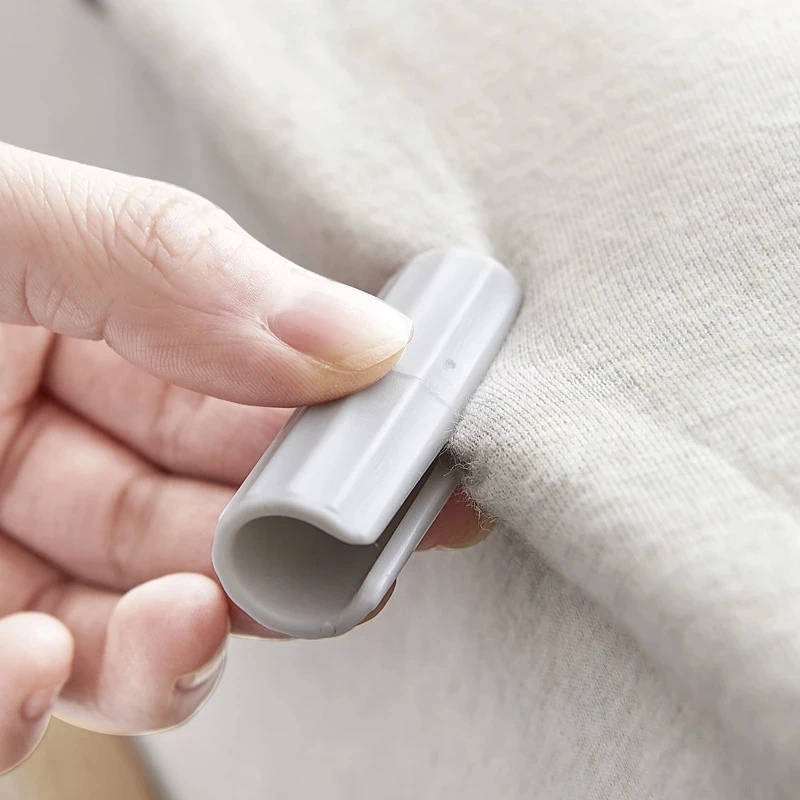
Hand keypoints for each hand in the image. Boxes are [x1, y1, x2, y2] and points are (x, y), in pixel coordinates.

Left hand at [0, 143, 491, 771]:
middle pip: (209, 525)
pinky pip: (20, 705)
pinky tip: (30, 662)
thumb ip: (178, 267)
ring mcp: (2, 555)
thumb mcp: (16, 222)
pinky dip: (36, 705)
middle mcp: (47, 447)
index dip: (333, 434)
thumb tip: (361, 339)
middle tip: (343, 562)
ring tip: (189, 617)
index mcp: (83, 333)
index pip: (243, 399)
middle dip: (282, 553)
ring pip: (137, 632)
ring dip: (179, 647)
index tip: (417, 466)